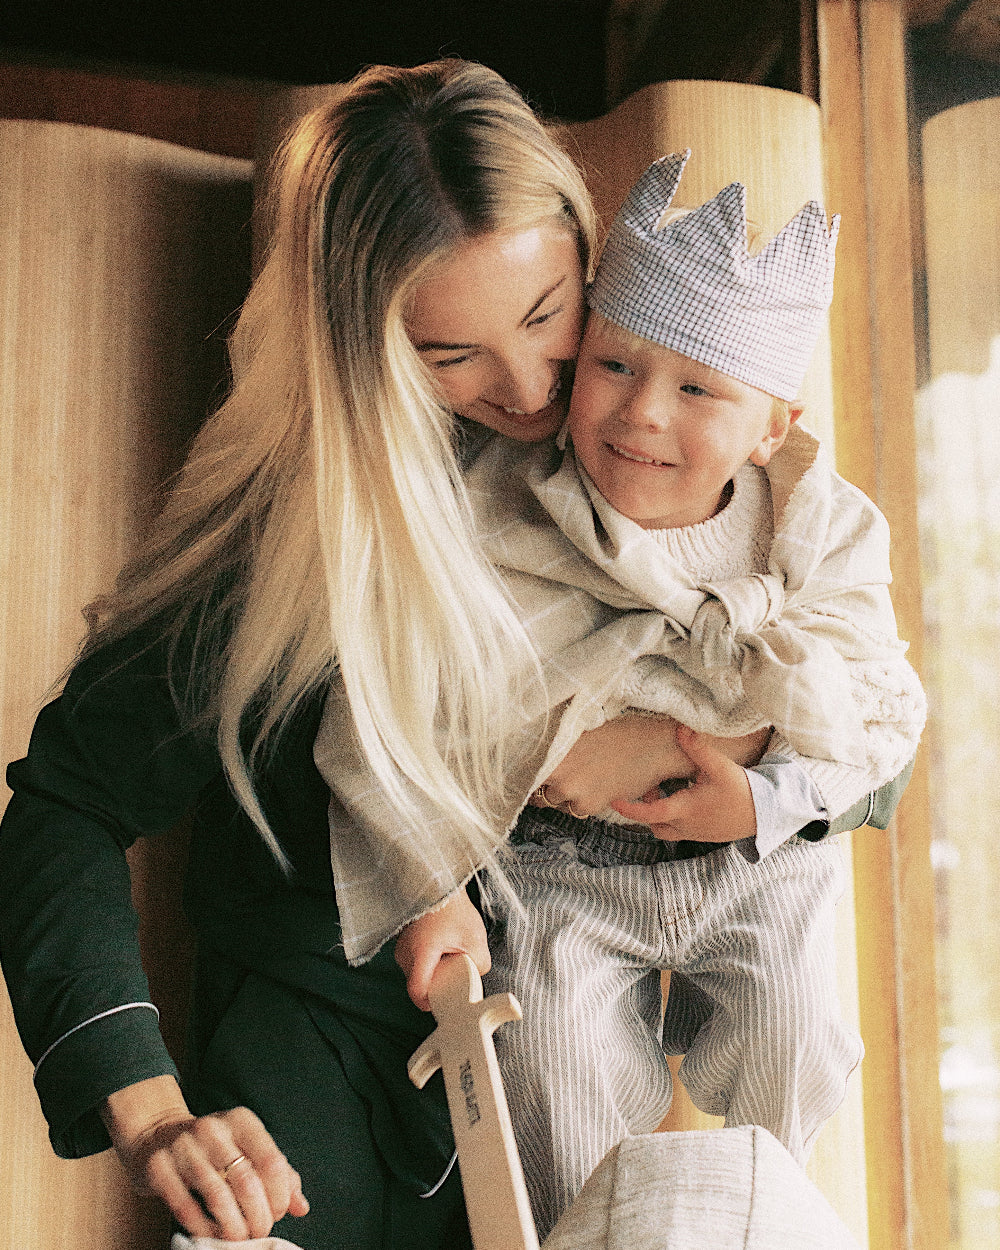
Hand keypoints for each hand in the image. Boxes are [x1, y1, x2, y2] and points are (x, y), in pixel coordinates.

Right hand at [102, 1075, 307, 1239]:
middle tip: (259, 1231)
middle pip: (247, 1182)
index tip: (278, 1212)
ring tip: (239, 1237)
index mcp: (242, 1121)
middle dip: (258, 1217)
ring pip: (218, 1196)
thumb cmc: (213, 1148)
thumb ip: (278, 1174)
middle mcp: (213, 1129)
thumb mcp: (248, 1149)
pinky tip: (211, 1234)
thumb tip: (301, 1206)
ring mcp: (183, 1146)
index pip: (272, 1161)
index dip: (280, 1195)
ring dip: (233, 1227)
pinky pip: (186, 1206)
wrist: (156, 1136)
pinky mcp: (159, 1167)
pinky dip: (203, 1228)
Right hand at [394, 888, 490, 1010]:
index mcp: (421, 952)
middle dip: (439, 985)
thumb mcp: (476, 939)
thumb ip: (480, 965)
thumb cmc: (456, 910)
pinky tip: (441, 949)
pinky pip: (416, 965)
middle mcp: (405, 952)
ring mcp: (400, 949)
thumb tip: (474, 980)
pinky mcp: (402, 945)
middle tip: (456, 971)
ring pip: (418, 976)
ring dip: (434, 972)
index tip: (446, 1002)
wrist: (438, 886)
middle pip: (420, 986)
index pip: (417, 991)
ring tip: (449, 953)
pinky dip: (429, 963)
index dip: (431, 1003)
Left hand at [533, 715, 688, 817]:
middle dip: (548, 787)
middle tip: (565, 780)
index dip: (525, 775)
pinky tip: (599, 788)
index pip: (525, 769)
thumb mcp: (582, 733)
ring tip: (587, 781)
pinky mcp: (587, 804)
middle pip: (537, 789)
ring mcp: (570, 787)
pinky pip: (576, 810)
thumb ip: (561, 748)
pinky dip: (584, 804)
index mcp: (554, 746)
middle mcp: (557, 768)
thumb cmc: (622, 734)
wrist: (652, 747)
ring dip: (566, 797)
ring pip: (556, 802)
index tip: (529, 779)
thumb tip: (545, 758)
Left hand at [533, 716, 771, 817]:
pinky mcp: (705, 834)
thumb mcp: (720, 768)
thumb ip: (698, 748)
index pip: (650, 813)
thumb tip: (680, 728)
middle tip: (650, 788)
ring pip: (666, 829)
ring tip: (665, 792)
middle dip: (646, 809)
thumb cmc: (743, 792)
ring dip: (659, 814)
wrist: (766, 815)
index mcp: (685, 809)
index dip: (630, 808)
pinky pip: (680, 831)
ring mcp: (696, 833)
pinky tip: (686, 798)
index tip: (614, 800)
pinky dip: (674, 818)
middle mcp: (686, 826)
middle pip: (654, 823)